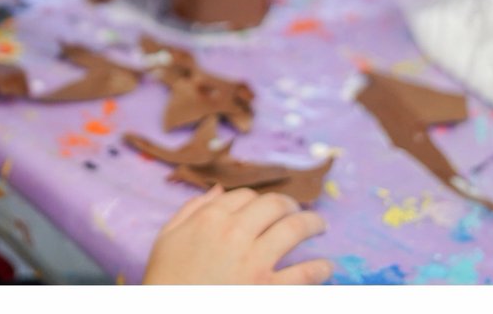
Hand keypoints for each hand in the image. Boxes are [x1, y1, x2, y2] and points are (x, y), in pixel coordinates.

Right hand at [143, 186, 330, 284]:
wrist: (170, 312)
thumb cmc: (166, 279)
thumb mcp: (168, 236)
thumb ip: (192, 208)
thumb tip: (218, 190)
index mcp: (211, 217)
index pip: (245, 195)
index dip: (257, 200)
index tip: (264, 208)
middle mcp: (236, 232)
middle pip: (273, 205)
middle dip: (290, 204)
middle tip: (298, 210)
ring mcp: (256, 262)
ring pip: (293, 229)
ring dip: (312, 224)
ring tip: (320, 226)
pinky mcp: (269, 291)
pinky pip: (303, 274)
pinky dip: (319, 268)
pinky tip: (325, 267)